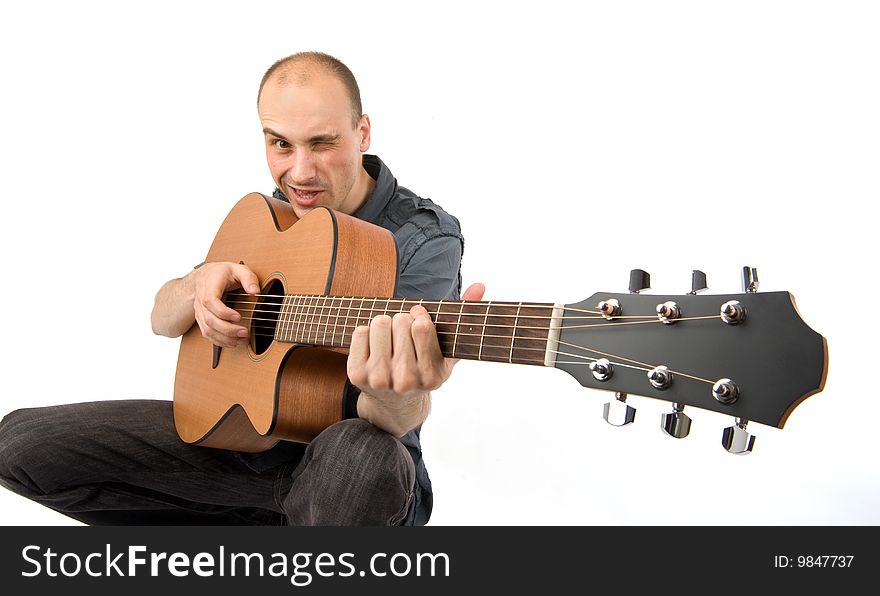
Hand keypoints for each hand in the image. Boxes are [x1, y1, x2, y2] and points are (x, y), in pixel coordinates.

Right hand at [192, 262, 260, 347]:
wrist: (205, 276)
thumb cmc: (222, 273)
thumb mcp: (238, 269)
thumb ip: (248, 278)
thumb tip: (255, 291)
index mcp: (209, 286)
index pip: (210, 301)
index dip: (223, 312)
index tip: (238, 317)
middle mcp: (201, 300)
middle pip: (209, 319)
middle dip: (228, 329)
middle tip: (245, 332)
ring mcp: (200, 311)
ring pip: (207, 330)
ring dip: (224, 338)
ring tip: (241, 339)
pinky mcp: (202, 319)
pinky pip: (207, 334)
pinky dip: (219, 341)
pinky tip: (232, 342)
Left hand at [347, 282, 485, 435]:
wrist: (395, 405)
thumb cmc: (424, 370)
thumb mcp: (447, 352)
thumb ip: (465, 318)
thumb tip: (480, 285)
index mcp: (431, 376)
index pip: (422, 327)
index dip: (420, 315)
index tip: (418, 318)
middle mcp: (405, 380)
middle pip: (400, 321)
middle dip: (402, 320)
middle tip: (403, 333)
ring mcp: (379, 379)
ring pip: (379, 323)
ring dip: (385, 324)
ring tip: (390, 338)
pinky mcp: (357, 374)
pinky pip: (360, 332)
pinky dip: (367, 332)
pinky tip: (375, 346)